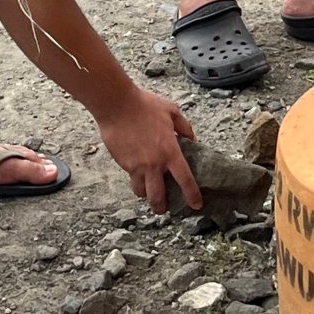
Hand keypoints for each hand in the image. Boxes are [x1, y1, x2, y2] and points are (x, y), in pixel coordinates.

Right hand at [97, 87, 200, 213]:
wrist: (117, 105)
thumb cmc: (145, 105)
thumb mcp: (171, 111)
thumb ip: (184, 127)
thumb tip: (191, 139)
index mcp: (170, 151)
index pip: (185, 180)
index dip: (192, 195)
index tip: (196, 205)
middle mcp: (154, 163)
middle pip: (159, 197)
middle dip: (162, 208)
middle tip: (164, 208)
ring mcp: (137, 166)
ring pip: (141, 192)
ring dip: (146, 195)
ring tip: (148, 192)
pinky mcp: (123, 164)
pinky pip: (131, 178)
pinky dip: (135, 180)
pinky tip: (137, 174)